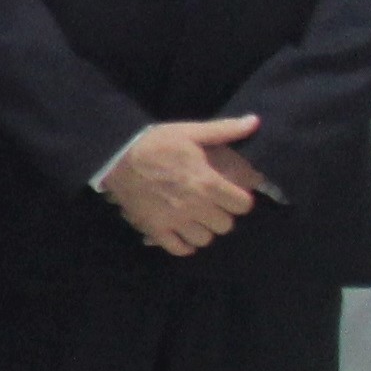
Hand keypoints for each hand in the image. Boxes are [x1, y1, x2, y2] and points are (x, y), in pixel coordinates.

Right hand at [103, 115, 262, 256]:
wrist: (115, 157)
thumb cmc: (156, 144)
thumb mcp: (190, 132)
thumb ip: (224, 130)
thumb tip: (255, 121)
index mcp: (207, 183)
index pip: (243, 205)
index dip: (240, 199)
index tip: (231, 194)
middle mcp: (195, 206)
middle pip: (225, 225)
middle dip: (222, 215)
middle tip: (213, 206)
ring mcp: (174, 220)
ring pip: (204, 239)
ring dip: (204, 230)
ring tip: (197, 219)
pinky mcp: (155, 229)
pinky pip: (179, 249)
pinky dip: (184, 245)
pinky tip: (182, 233)